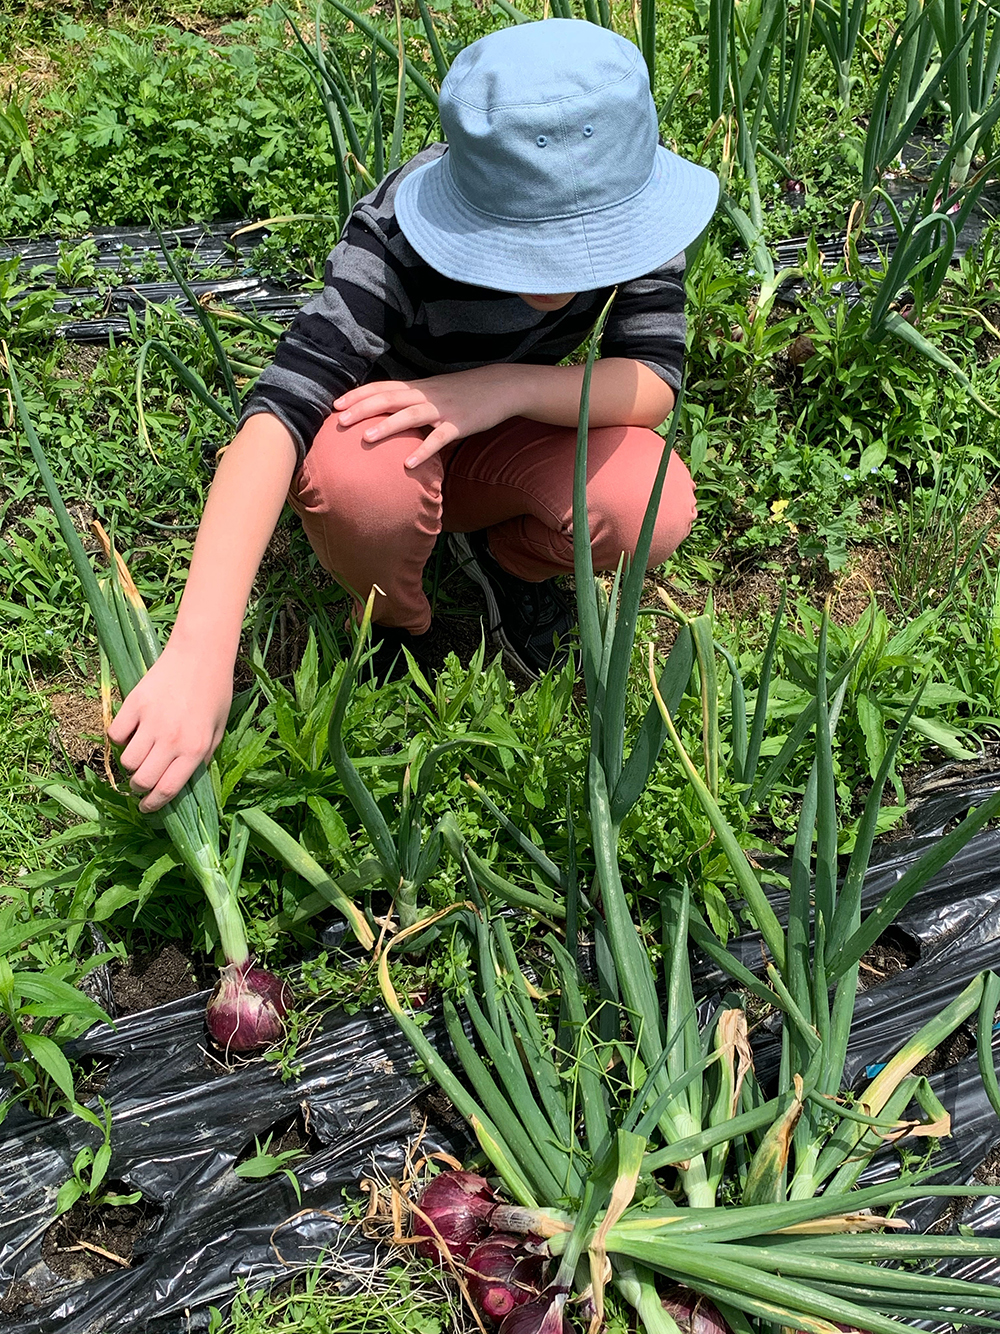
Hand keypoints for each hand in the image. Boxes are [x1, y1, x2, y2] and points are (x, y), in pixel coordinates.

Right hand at [107, 642, 232, 812]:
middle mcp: (171, 740)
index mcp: (195, 749)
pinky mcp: (134, 704)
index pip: (167, 789)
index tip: (147, 808)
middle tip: (141, 783)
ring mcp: (150, 722)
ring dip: (130, 764)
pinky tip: (130, 733)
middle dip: (139, 788)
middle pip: (141, 780)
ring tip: (139, 755)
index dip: (154, 804)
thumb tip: (184, 779)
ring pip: (126, 761)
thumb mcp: (219, 728)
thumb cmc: (215, 691)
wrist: (201, 654)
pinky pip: (115, 734)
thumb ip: (204, 756)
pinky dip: (119, 739)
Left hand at [334, 365, 525, 468]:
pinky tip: (408, 465)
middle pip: (389, 399)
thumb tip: (388, 416)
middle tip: (339, 420)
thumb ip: (412, 402)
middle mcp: (426, 395)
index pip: (382, 387)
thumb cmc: (464, 393)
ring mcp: (443, 409)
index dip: (359, 395)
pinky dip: (423, 451)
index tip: (336, 404)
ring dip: (386, 426)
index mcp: (418, 387)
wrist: (501, 387)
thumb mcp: (435, 392)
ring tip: (365, 438)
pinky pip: (439, 439)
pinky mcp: (460, 424)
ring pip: (409, 415)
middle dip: (362, 409)